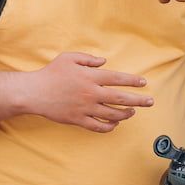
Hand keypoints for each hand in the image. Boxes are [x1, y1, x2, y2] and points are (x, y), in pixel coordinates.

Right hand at [26, 53, 152, 132]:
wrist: (34, 92)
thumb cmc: (51, 73)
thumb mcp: (69, 58)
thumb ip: (88, 59)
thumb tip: (104, 62)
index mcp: (90, 77)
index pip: (118, 79)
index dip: (133, 81)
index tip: (144, 83)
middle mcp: (91, 93)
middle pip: (121, 98)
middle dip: (139, 100)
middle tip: (150, 102)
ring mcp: (86, 108)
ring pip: (112, 115)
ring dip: (126, 114)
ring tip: (132, 113)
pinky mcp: (78, 120)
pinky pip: (99, 127)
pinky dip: (109, 126)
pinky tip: (114, 123)